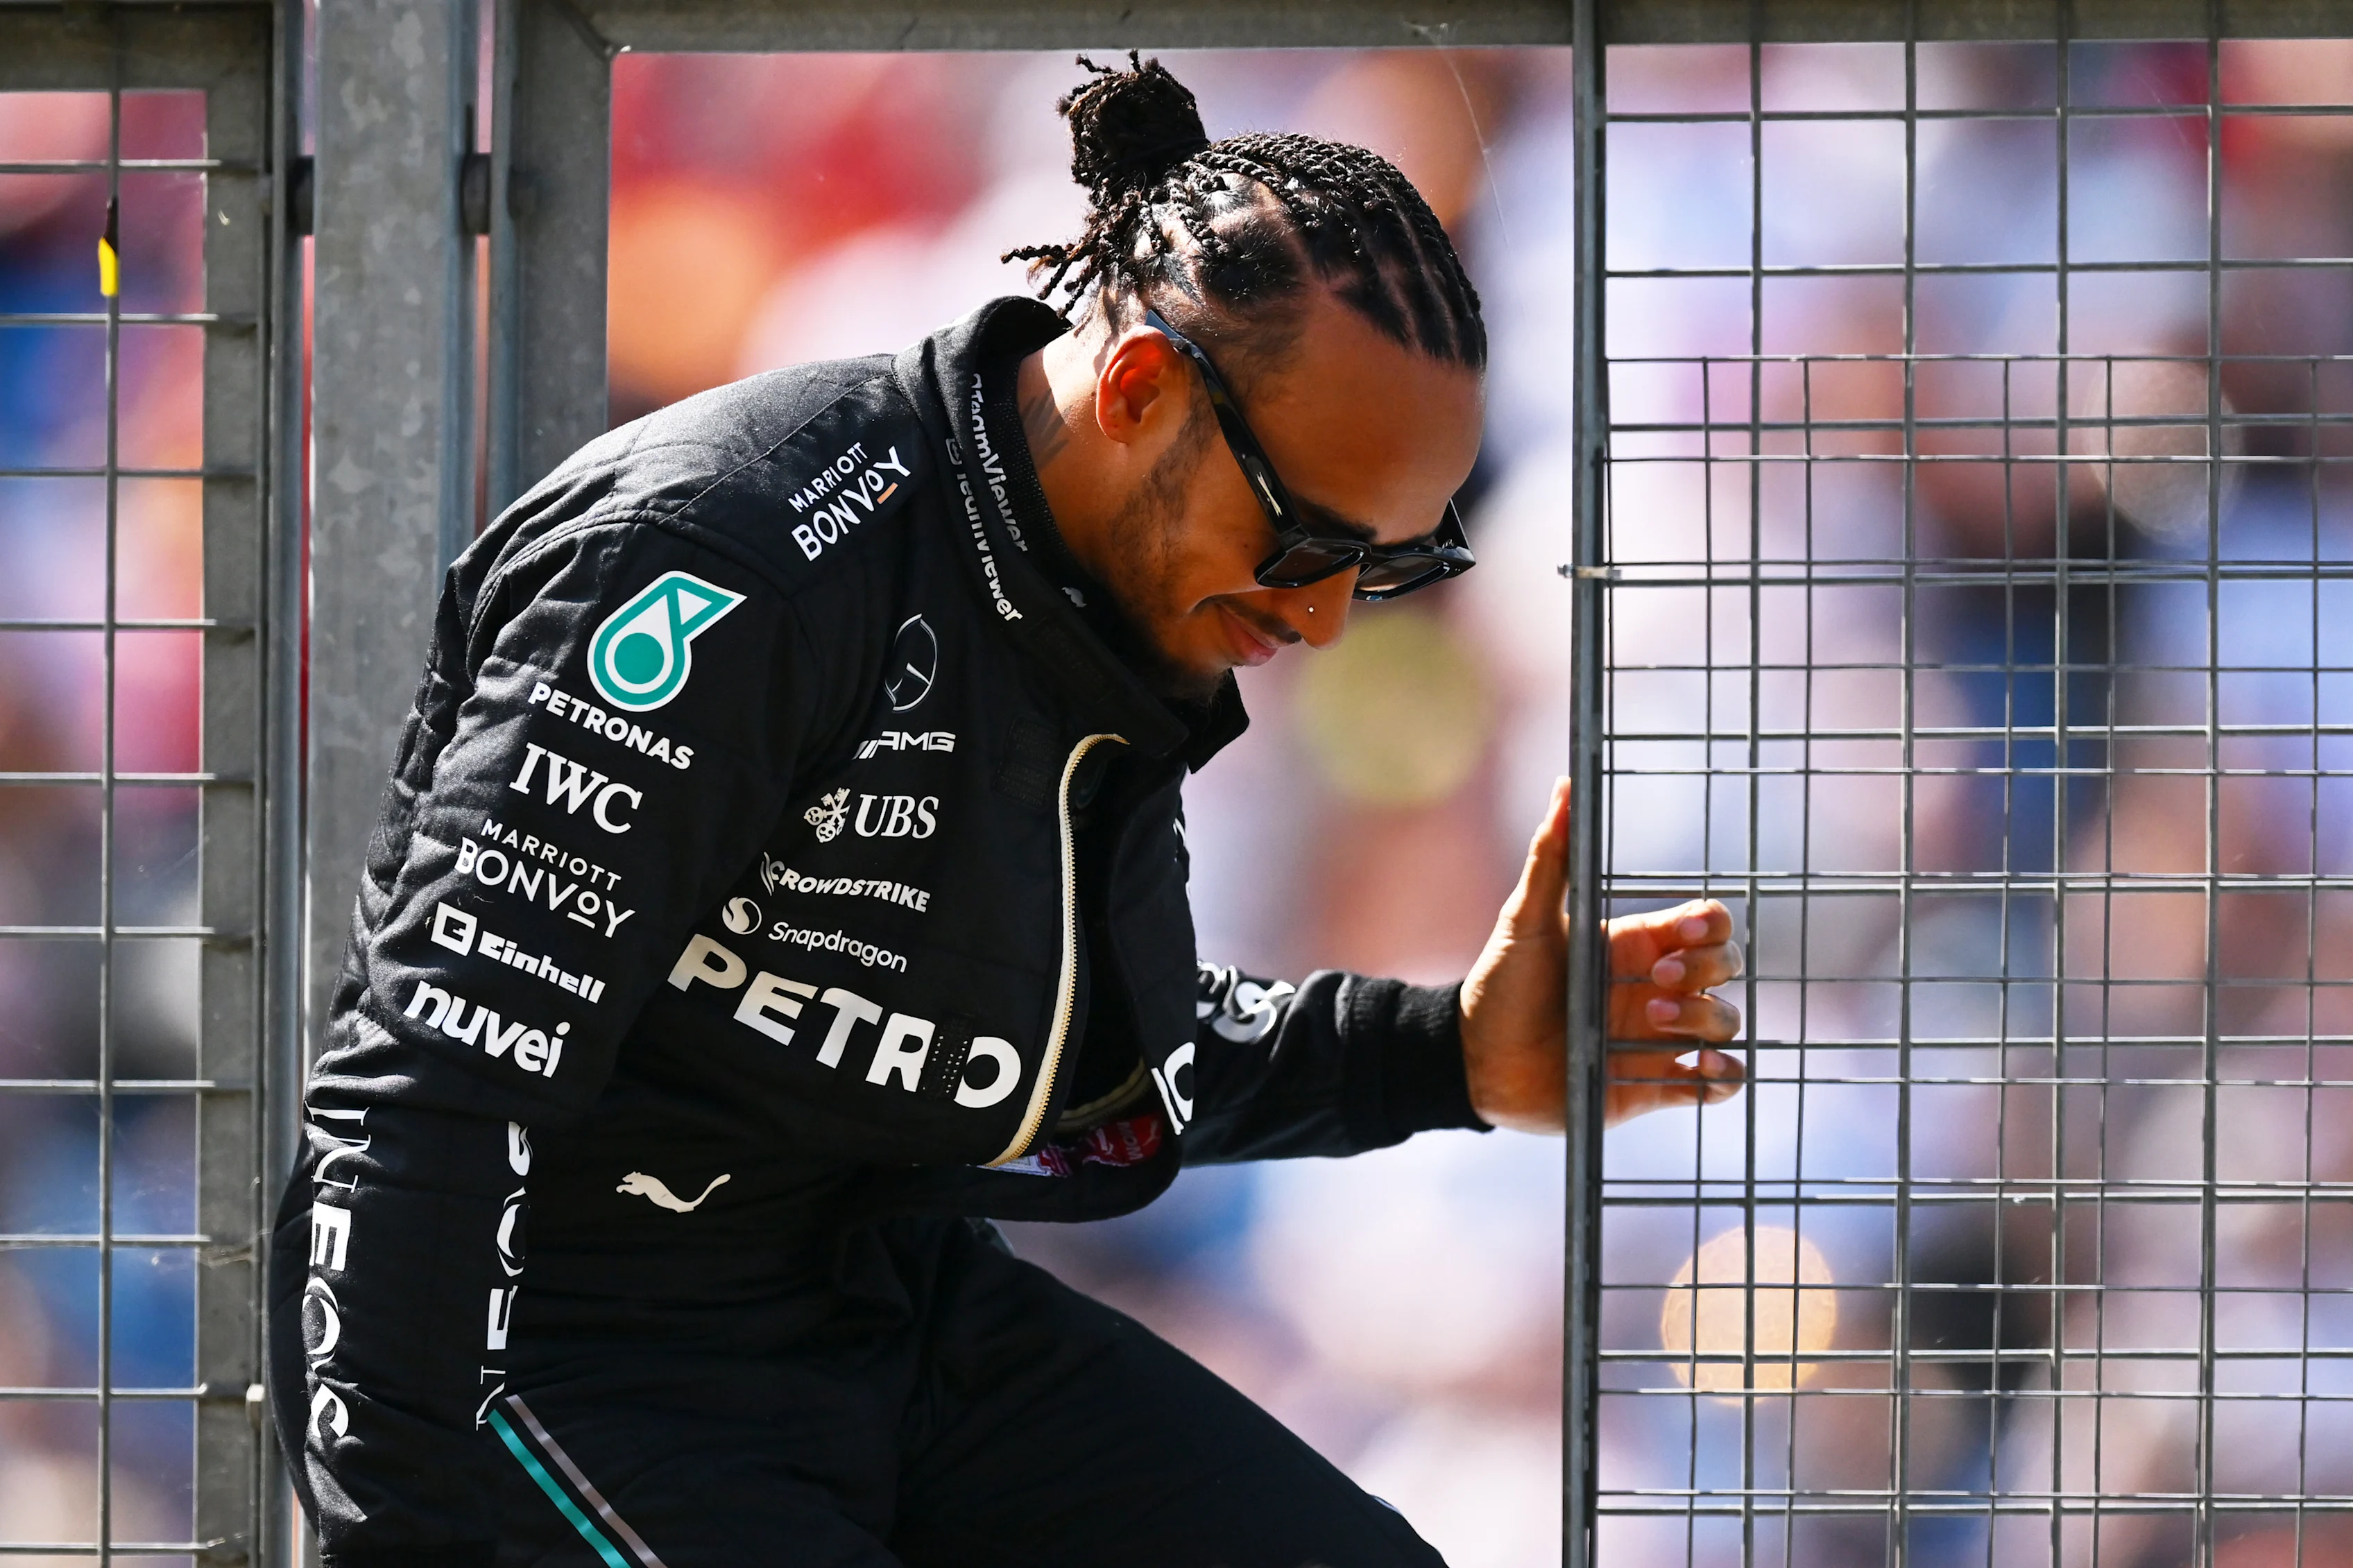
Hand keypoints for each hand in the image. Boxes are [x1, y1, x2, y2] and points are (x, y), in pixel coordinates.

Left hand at [1459, 778, 1746, 1132]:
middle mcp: (1655, 988)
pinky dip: (1722, 1075)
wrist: (1474, 1061)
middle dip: (1704, 971)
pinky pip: (1717, 1081)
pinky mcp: (1652, 1084)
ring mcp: (1657, 1037)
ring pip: (1724, 1020)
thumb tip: (1565, 784)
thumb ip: (1550, 856)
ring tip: (1652, 1022)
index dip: (1709, 924)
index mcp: (1635, 944)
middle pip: (1724, 966)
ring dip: (1705, 1020)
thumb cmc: (1500, 985)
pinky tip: (1701, 1068)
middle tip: (1653, 986)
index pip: (1705, 922)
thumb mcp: (1525, 920)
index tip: (1683, 930)